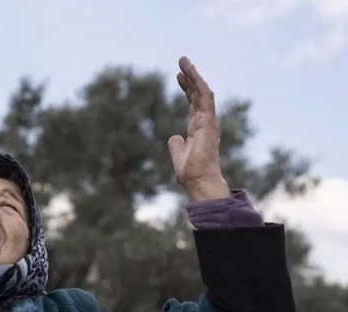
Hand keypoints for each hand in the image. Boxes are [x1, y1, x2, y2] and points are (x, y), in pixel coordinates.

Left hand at [168, 57, 229, 200]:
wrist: (198, 179)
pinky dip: (199, 85)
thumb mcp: (179, 154)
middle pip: (198, 94)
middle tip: (181, 61)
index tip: (178, 76)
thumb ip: (176, 145)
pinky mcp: (209, 121)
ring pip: (202, 92)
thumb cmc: (191, 171)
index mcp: (198, 128)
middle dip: (190, 77)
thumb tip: (173, 137)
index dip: (186, 89)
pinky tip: (192, 73)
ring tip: (184, 61)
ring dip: (194, 75)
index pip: (193, 103)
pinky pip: (205, 98)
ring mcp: (208, 120)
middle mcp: (205, 122)